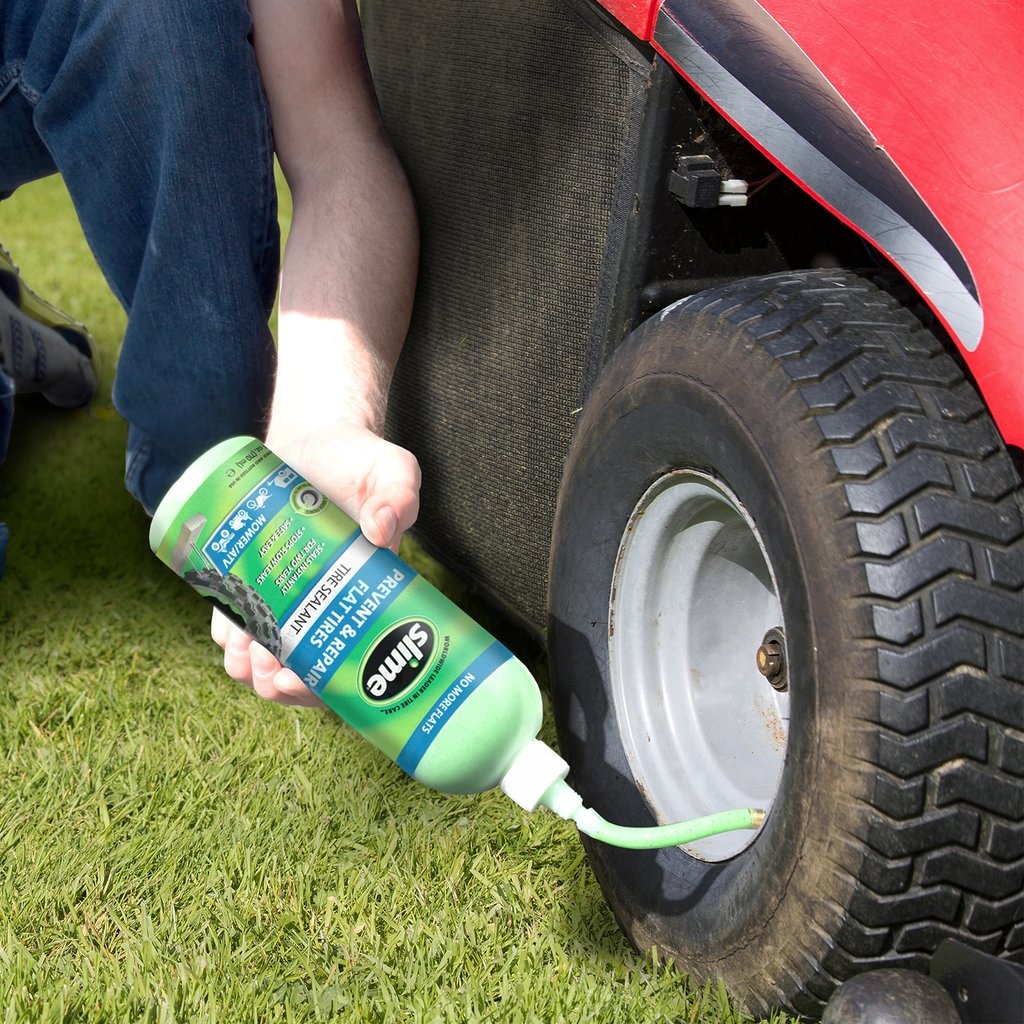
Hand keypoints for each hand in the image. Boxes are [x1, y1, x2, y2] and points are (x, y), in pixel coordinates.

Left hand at [211, 422, 420, 704]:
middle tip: (264, 668)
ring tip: (242, 655)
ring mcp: (291, 593)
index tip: (291, 680)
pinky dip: (230, 637)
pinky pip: (242, 621)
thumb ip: (397, 492)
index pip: (348, 658)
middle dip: (278, 681)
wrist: (315, 440)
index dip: (319, 685)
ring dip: (250, 667)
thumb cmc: (359, 460)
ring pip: (267, 653)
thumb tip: (382, 529)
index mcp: (363, 593)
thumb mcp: (390, 469)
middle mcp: (328, 602)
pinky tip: (227, 634)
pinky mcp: (259, 576)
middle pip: (304, 667)